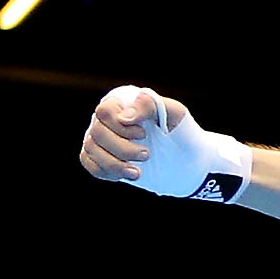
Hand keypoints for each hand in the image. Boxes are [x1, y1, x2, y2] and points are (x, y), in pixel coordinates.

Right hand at [78, 84, 250, 199]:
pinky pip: (89, 163)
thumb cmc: (181, 131)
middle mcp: (106, 120)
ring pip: (91, 149)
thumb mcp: (174, 113)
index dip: (120, 126)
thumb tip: (124, 117)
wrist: (189, 159)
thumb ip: (149, 106)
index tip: (144, 134)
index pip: (104, 111)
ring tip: (137, 172)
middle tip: (147, 155)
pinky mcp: (101, 158)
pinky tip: (127, 174)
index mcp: (121, 104)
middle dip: (122, 148)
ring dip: (114, 164)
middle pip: (97, 132)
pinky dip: (106, 171)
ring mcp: (101, 139)